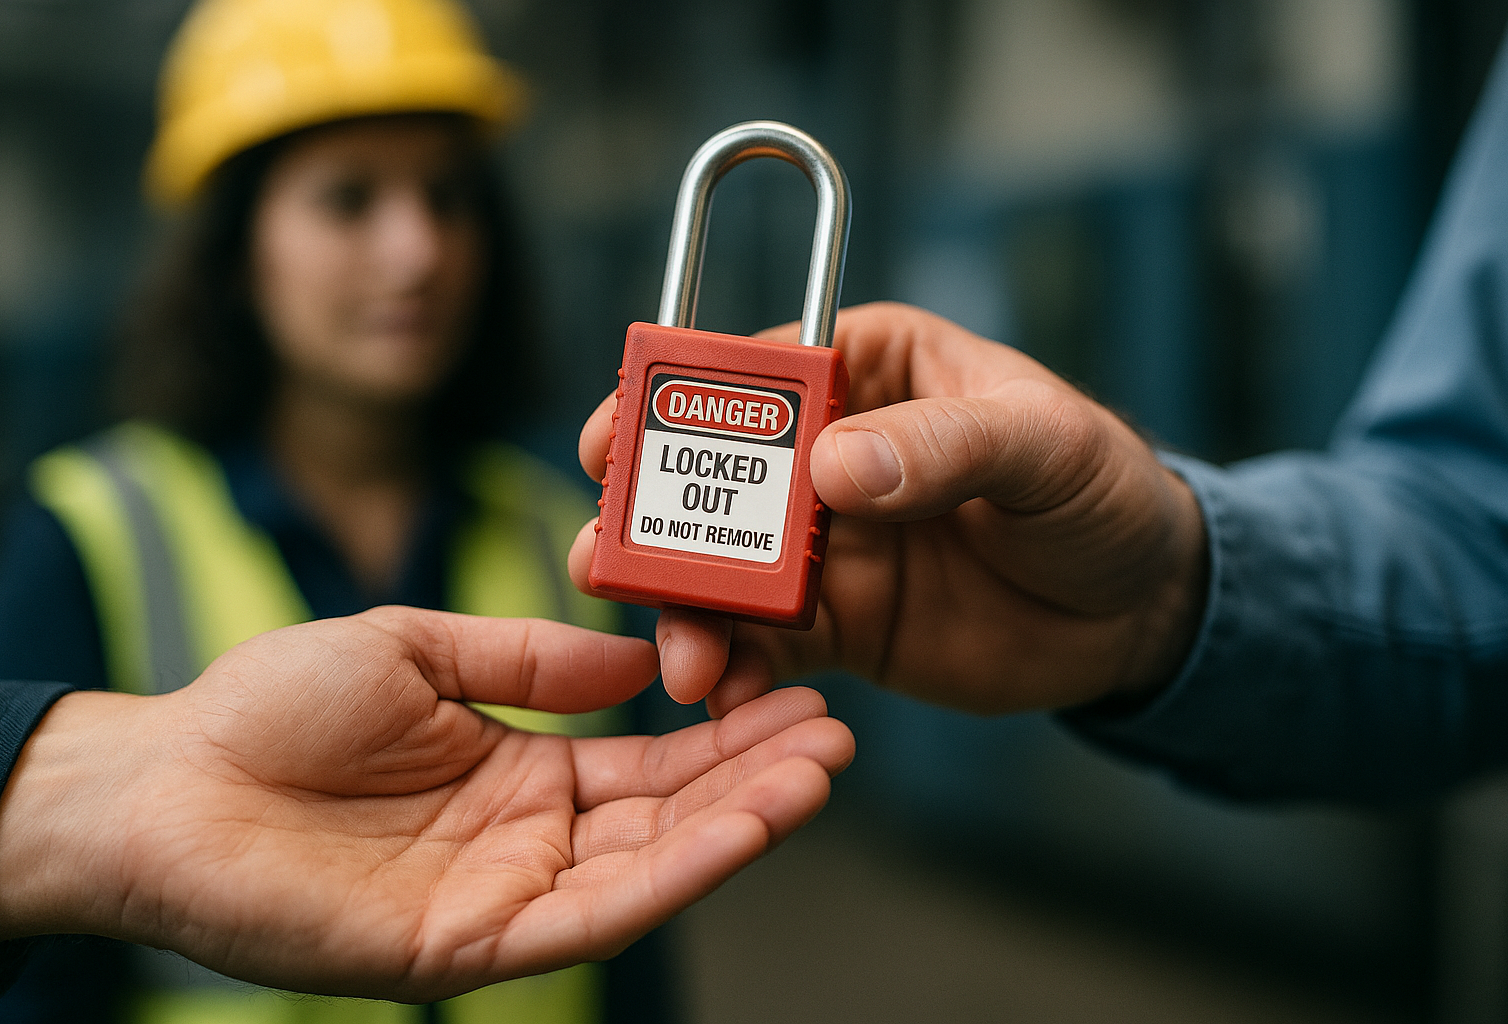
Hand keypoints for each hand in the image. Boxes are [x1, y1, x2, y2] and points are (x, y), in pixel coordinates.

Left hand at [0, 607, 853, 1000]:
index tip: (798, 693)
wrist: (164, 777)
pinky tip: (735, 833)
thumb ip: (530, 660)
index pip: (650, 760)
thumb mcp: (419, 648)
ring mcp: (503, 897)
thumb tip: (634, 659)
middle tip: (839, 737)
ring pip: (647, 870)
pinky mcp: (467, 947)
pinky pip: (588, 916)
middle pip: (669, 816)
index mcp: (521, 770)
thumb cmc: (272, 707)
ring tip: (817, 777)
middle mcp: (528, 840)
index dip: (726, 734)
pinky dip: (670, 877)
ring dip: (736, 827)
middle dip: (756, 778)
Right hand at [570, 302, 1206, 715]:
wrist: (1142, 612)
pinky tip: (724, 693)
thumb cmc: (1105, 491)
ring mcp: (825, 544)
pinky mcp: (836, 624)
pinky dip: (736, 667)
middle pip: (715, 477)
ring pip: (724, 570)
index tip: (616, 440)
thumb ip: (947, 445)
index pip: (756, 373)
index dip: (676, 401)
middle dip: (653, 517)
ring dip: (684, 608)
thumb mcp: (1046, 444)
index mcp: (872, 372)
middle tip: (609, 562)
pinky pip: (766, 644)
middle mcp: (830, 454)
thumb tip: (836, 468)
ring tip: (681, 656)